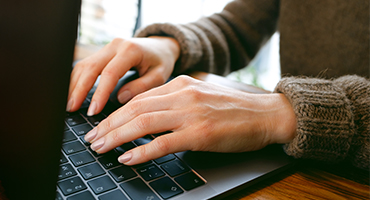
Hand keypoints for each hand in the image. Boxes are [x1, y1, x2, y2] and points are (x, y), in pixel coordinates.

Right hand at [67, 36, 179, 115]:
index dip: (99, 93)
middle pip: (90, 67)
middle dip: (79, 89)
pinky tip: (72, 93)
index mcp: (130, 50)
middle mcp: (115, 45)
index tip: (93, 110)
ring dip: (74, 84)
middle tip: (71, 108)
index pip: (109, 73)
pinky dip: (77, 79)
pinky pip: (86, 65)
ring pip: (84, 65)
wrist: (161, 46)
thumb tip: (120, 98)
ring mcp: (107, 47)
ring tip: (68, 104)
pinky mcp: (102, 52)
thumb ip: (142, 86)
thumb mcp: (160, 75)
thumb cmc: (161, 62)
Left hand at [85, 75, 296, 164]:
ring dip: (117, 137)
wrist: (265, 115)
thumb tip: (148, 117)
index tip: (101, 125)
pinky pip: (162, 143)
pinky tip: (126, 158)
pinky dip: (140, 151)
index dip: (115, 113)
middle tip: (92, 138)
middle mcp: (182, 95)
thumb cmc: (233, 110)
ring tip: (100, 147)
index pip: (139, 98)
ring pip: (143, 123)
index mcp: (181, 85)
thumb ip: (175, 102)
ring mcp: (190, 114)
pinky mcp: (199, 134)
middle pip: (135, 109)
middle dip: (108, 125)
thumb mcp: (200, 97)